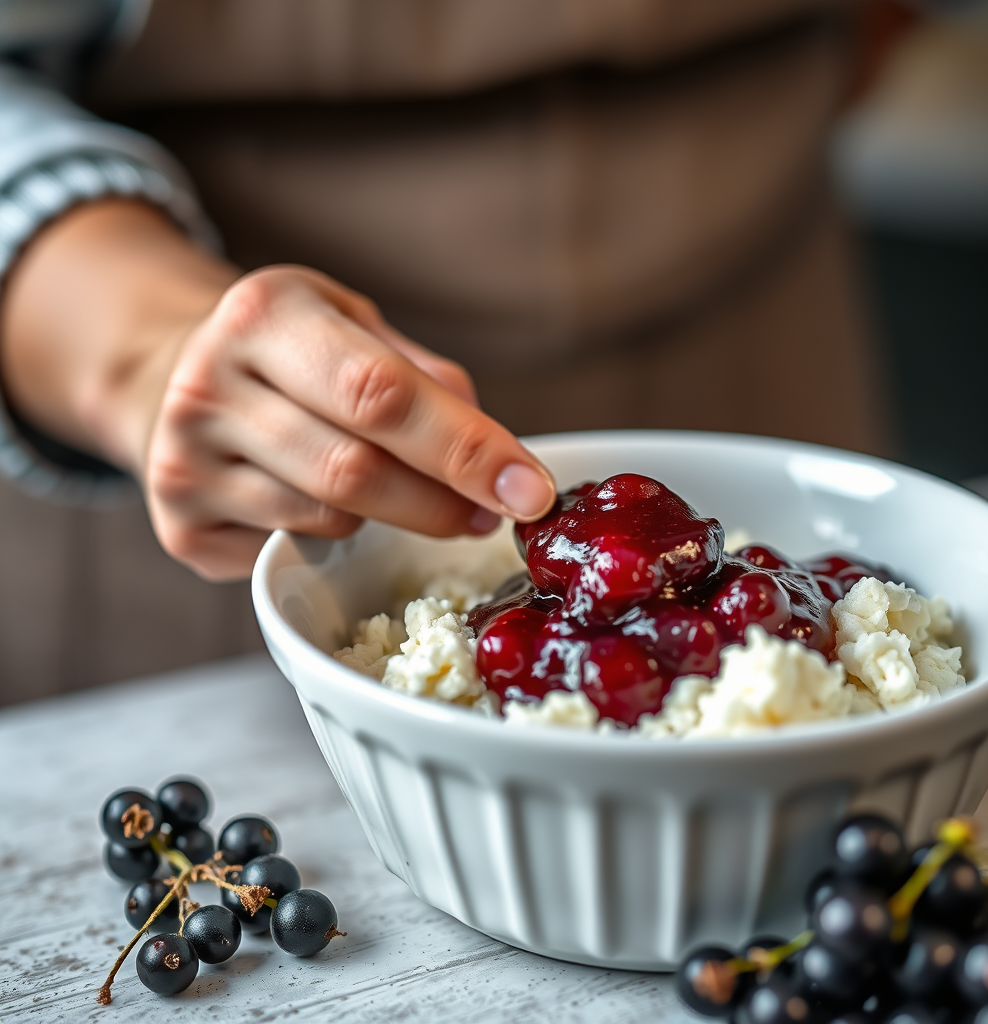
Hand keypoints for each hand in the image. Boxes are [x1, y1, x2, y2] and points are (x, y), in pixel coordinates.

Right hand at [144, 266, 555, 577]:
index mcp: (265, 315)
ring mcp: (182, 462)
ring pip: (328, 518)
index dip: (465, 449)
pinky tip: (330, 506)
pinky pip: (291, 551)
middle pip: (355, 470)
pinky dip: (334, 538)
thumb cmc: (288, 351)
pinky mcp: (181, 527)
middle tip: (489, 513)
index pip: (381, 394)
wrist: (172, 375)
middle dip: (442, 502)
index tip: (529, 491)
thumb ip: (424, 379)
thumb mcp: (353, 325)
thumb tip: (494, 458)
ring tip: (409, 497)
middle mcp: (208, 386)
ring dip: (393, 520)